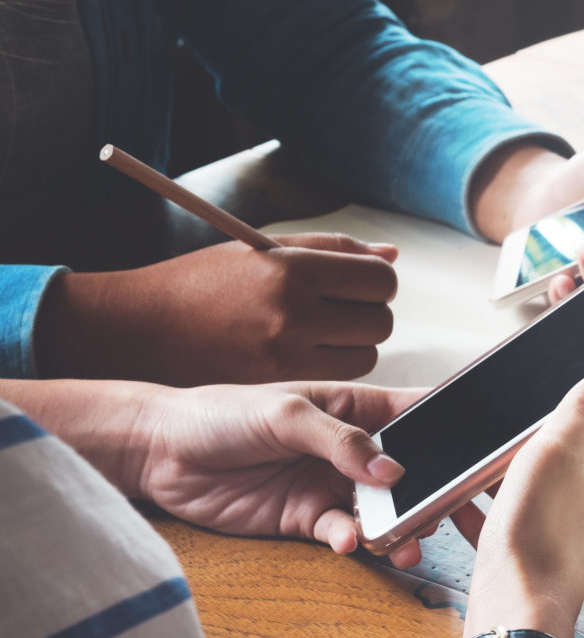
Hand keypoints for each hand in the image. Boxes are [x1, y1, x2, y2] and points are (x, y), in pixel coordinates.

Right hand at [36, 233, 398, 384]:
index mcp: (291, 269)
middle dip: (369, 313)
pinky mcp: (277, 387)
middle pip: (380, 321)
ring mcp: (286, 356)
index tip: (361, 283)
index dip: (377, 281)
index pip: (379, 279)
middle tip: (341, 309)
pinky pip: (338, 381)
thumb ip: (333, 251)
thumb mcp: (262, 250)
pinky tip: (306, 355)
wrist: (138, 331)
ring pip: (366, 357)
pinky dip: (334, 370)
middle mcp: (293, 313)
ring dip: (355, 345)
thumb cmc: (200, 283)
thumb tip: (391, 256)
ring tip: (319, 333)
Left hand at [133, 381, 436, 568]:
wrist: (158, 453)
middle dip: (437, 494)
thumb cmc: (218, 413)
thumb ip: (342, 441)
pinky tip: (345, 540)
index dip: (456, 433)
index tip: (484, 456)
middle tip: (450, 513)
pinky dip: (352, 542)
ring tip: (405, 541)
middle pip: (414, 473)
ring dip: (400, 527)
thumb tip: (392, 469)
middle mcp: (353, 449)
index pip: (420, 416)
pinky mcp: (307, 520)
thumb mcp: (286, 413)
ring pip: (385, 512)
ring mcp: (332, 486)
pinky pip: (344, 535)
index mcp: (357, 407)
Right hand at [453, 365, 583, 635]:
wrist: (515, 611)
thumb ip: (582, 410)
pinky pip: (508, 528)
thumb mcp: (556, 450)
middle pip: (557, 463)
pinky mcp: (533, 561)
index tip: (528, 409)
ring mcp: (563, 538)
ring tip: (469, 470)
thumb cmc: (538, 535)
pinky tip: (458, 506)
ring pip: (531, 496)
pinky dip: (485, 514)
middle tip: (491, 441)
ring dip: (501, 482)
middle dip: (522, 450)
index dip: (557, 414)